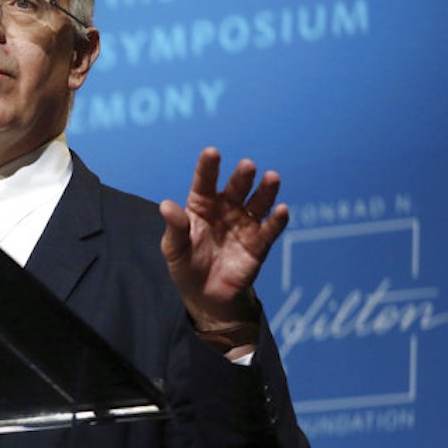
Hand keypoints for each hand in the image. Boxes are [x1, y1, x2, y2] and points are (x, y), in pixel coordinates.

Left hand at [159, 147, 288, 331]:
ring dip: (266, 191)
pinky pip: (270, 230)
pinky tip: (282, 210)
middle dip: (242, 177)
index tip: (212, 152)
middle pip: (235, 189)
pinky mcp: (258, 244)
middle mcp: (226, 210)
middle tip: (247, 165)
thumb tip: (165, 205)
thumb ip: (174, 227)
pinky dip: (277, 220)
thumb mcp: (173, 248)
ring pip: (258, 203)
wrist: (205, 295)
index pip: (204, 182)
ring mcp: (244, 225)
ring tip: (272, 177)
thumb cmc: (186, 265)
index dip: (208, 167)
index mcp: (202, 206)